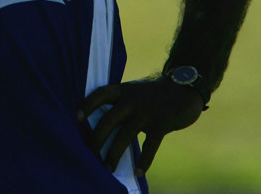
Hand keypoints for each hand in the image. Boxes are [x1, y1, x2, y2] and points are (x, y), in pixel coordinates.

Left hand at [78, 76, 204, 176]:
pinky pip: (150, 145)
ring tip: (107, 168)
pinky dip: (144, 160)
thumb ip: (119, 104)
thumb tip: (98, 125)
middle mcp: (132, 100)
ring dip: (114, 153)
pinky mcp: (162, 123)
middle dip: (96, 138)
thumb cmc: (152, 94)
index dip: (87, 104)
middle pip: (108, 119)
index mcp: (123, 90)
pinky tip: (138, 172)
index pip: (101, 94)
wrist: (183, 88)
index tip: (77, 117)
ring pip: (125, 135)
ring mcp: (147, 112)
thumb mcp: (133, 92)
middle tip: (89, 154)